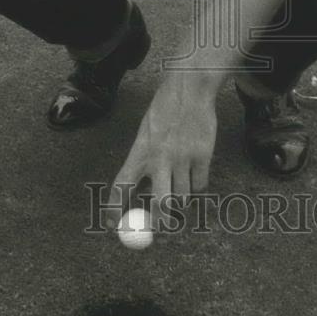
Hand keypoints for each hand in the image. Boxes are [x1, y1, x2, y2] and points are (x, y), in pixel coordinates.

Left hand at [103, 71, 217, 229]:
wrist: (190, 89)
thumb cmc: (164, 111)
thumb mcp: (145, 133)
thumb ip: (142, 162)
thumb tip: (137, 195)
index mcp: (139, 151)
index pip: (121, 187)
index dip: (114, 209)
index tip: (113, 224)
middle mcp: (160, 158)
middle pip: (159, 205)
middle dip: (160, 222)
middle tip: (161, 226)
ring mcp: (183, 158)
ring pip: (182, 197)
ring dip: (180, 198)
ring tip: (179, 182)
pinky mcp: (203, 156)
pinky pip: (200, 185)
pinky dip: (197, 185)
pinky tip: (194, 171)